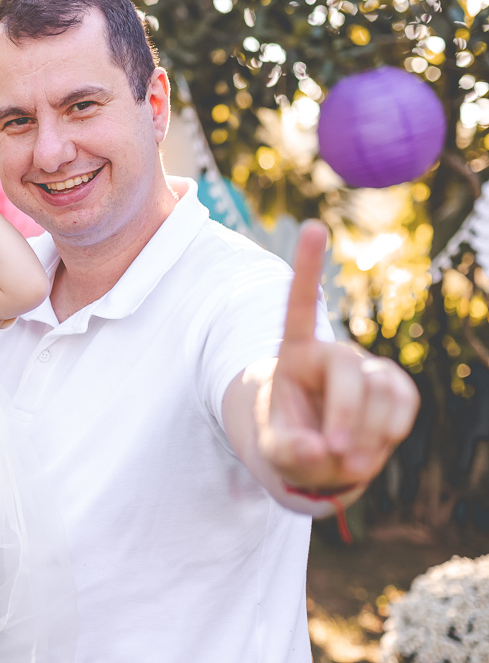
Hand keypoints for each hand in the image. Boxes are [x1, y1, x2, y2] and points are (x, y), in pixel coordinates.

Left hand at [257, 221, 419, 490]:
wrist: (321, 455)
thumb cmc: (291, 444)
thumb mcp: (276, 453)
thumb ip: (289, 453)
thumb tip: (319, 449)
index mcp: (293, 356)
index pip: (299, 306)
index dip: (308, 267)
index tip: (313, 226)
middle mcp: (332, 353)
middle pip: (349, 370)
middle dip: (347, 416)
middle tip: (338, 455)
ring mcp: (367, 367)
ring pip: (382, 393)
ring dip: (369, 434)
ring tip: (347, 457)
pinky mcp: (394, 385)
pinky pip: (405, 403)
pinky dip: (392, 431)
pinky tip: (374, 445)